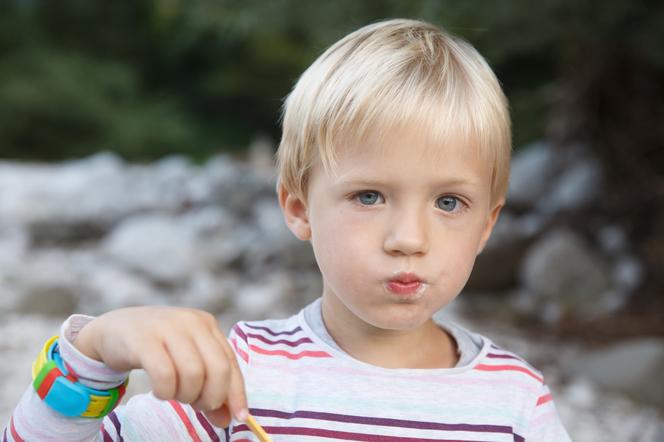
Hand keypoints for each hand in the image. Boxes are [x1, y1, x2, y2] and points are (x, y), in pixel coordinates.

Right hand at [74, 306, 246, 426]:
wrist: (114, 330)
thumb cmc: (157, 348)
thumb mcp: (186, 362)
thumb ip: (208, 386)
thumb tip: (227, 419)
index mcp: (207, 324)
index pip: (230, 362)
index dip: (237, 393)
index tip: (239, 418)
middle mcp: (191, 322)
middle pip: (218, 369)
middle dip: (211, 397)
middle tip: (196, 405)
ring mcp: (168, 328)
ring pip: (193, 374)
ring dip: (186, 395)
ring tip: (174, 394)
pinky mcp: (144, 340)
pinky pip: (165, 374)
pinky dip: (165, 391)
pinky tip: (160, 391)